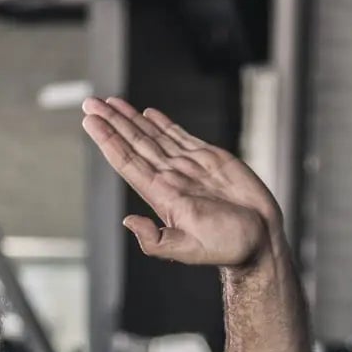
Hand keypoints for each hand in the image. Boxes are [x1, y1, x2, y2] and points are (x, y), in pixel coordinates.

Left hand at [80, 98, 282, 267]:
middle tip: (91, 103)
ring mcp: (189, 167)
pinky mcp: (209, 159)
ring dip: (131, 119)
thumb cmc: (228, 246)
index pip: (128, 161)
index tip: (91, 121)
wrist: (260, 239)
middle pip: (135, 143)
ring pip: (153, 137)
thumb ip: (157, 240)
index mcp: (162, 195)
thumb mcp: (189, 248)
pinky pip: (180, 136)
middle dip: (112, 122)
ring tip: (111, 102)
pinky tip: (148, 114)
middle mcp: (171, 177)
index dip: (108, 140)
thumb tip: (128, 222)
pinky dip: (163, 123)